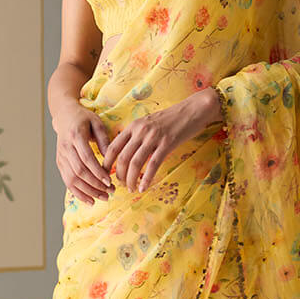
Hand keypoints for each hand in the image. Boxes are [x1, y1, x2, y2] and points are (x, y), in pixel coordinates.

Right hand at [53, 100, 113, 204]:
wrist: (64, 116)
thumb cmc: (84, 118)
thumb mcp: (97, 123)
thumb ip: (104, 139)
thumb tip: (111, 158)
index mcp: (76, 136)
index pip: (86, 158)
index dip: (97, 172)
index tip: (110, 181)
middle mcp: (66, 147)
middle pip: (79, 171)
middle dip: (95, 185)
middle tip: (111, 192)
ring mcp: (61, 156)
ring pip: (72, 179)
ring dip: (88, 191)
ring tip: (104, 197)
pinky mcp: (59, 163)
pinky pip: (67, 181)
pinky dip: (78, 193)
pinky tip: (90, 200)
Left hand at [102, 87, 222, 194]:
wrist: (193, 109)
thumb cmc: (171, 118)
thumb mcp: (149, 123)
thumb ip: (137, 135)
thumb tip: (127, 152)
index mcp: (133, 126)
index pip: (113, 147)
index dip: (106, 163)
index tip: (106, 175)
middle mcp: (140, 131)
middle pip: (122, 158)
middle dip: (118, 175)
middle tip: (121, 185)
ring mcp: (153, 137)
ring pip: (135, 163)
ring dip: (130, 179)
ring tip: (131, 189)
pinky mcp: (167, 143)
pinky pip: (153, 164)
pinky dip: (146, 178)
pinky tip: (144, 187)